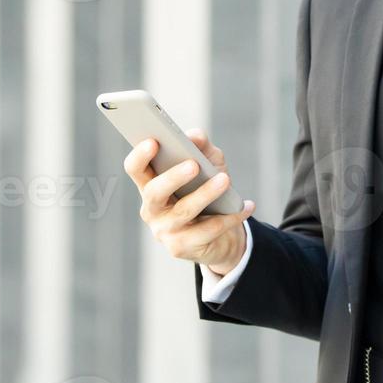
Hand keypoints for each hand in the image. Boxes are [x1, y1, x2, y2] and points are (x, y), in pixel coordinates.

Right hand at [124, 130, 254, 275]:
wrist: (222, 233)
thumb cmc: (208, 189)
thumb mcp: (208, 163)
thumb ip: (200, 146)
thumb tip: (195, 135)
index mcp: (151, 184)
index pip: (135, 169)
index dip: (140, 156)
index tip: (154, 141)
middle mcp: (151, 208)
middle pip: (155, 192)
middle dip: (173, 177)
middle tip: (193, 165)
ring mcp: (164, 230)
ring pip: (183, 211)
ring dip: (206, 194)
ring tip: (225, 179)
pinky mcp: (181, 247)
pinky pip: (207, 230)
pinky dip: (230, 217)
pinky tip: (246, 205)